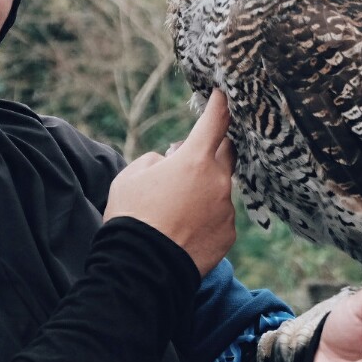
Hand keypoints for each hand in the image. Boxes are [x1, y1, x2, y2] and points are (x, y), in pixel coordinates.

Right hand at [103, 90, 235, 275]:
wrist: (141, 268)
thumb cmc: (132, 216)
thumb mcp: (132, 175)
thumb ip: (156, 160)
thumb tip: (171, 161)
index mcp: (194, 159)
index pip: (215, 121)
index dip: (220, 104)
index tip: (224, 94)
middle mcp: (218, 181)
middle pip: (226, 152)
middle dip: (212, 149)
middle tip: (189, 159)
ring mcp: (226, 209)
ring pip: (221, 187)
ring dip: (206, 188)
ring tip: (177, 208)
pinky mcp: (229, 235)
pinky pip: (221, 215)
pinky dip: (208, 215)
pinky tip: (186, 228)